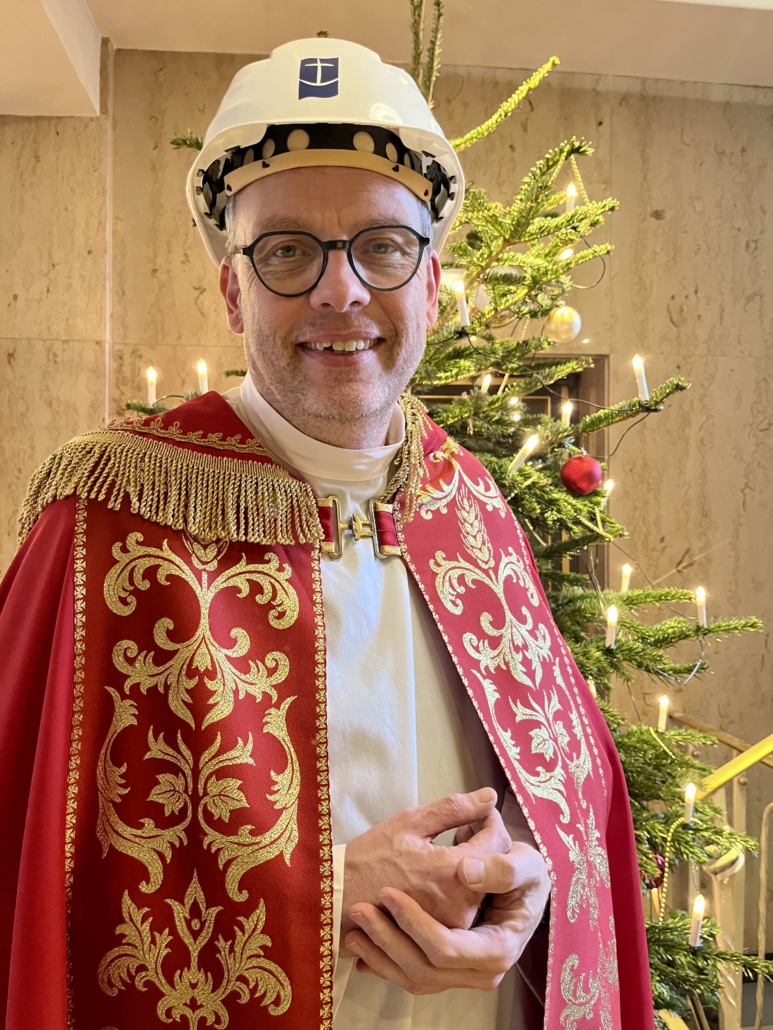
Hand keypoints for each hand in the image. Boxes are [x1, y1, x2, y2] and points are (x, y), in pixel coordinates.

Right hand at [340, 788, 510, 956]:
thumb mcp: (410, 822)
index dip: (490, 822)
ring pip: (484, 890)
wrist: (337, 900)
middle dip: (483, 845)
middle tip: (461, 831)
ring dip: (475, 868)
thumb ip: (455, 809)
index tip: (478, 814)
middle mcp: (460, 906)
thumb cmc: (370, 856)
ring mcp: (453, 927)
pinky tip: (442, 878)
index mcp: (452, 873)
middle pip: (494, 868)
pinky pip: (468, 908)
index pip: (497, 843)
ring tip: (449, 853)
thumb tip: (490, 797)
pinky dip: (463, 889)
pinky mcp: (445, 937)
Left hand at [344, 841, 549, 994]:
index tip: (388, 894)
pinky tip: (363, 945)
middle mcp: (481, 972)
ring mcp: (463, 976)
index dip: (414, 924)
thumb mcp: (522, 862)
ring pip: (414, 978)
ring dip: (380, 954)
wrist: (523, 887)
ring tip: (354, 926)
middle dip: (388, 940)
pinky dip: (385, 963)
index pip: (447, 948)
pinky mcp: (448, 971)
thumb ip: (499, 867)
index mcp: (497, 948)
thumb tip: (465, 871)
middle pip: (425, 969)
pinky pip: (411, 976)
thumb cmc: (524, 872)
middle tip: (360, 909)